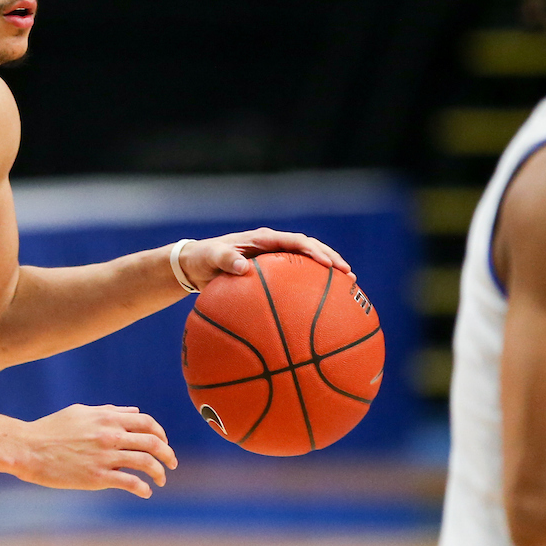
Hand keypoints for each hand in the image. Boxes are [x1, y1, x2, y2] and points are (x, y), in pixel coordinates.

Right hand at [15, 404, 176, 497]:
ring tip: (161, 480)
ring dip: (159, 472)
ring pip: (146, 462)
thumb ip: (108, 411)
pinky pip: (130, 482)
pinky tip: (145, 492)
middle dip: (167, 454)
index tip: (163, 442)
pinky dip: (143, 488)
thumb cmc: (51, 429)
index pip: (146, 423)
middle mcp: (110, 435)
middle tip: (172, 463)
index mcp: (107, 417)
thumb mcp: (81, 411)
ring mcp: (105, 456)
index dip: (160, 433)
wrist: (29, 448)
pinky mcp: (98, 476)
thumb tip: (131, 411)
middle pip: (152, 442)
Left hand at [178, 227, 352, 289]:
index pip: (296, 241)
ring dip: (327, 272)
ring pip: (307, 263)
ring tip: (349, 287)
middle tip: (349, 276)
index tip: (328, 265)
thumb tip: (243, 268)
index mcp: (263, 238)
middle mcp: (273, 246)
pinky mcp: (273, 273)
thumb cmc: (203, 259)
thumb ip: (225, 260)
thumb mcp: (210, 257)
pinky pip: (296, 279)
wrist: (195, 264)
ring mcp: (275, 259)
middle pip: (310, 249)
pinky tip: (324, 307)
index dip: (314, 251)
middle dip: (331, 260)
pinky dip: (311, 287)